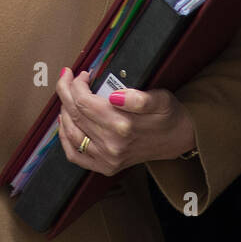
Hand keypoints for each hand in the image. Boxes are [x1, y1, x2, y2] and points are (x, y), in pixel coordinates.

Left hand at [55, 67, 195, 176]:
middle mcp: (112, 145)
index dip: (77, 85)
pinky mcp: (105, 167)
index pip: (84, 102)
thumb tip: (115, 95)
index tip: (82, 74)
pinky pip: (74, 155)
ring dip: (64, 111)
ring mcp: (107, 159)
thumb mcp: (160, 99)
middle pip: (75, 114)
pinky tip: (65, 123)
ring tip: (67, 96)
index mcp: (123, 126)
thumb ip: (139, 98)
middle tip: (67, 78)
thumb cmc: (167, 115)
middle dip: (66, 92)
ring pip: (71, 132)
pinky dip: (65, 138)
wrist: (176, 139)